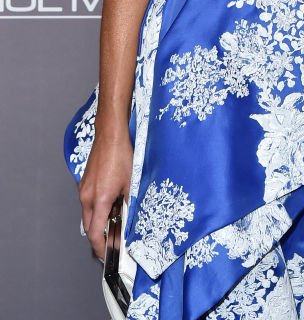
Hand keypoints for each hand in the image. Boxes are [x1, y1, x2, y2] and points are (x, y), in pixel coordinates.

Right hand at [78, 131, 133, 259]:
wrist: (110, 135)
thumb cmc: (122, 156)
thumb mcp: (131, 183)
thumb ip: (129, 204)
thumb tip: (131, 220)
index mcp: (99, 200)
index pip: (94, 233)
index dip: (101, 247)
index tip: (108, 255)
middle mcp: (87, 197)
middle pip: (89, 226)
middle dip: (101, 237)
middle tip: (114, 243)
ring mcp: (84, 189)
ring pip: (89, 215)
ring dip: (100, 222)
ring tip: (116, 225)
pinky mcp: (85, 183)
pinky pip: (89, 203)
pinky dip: (98, 210)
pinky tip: (112, 206)